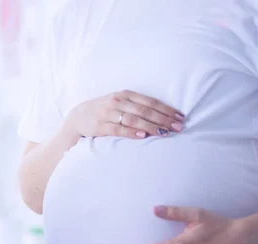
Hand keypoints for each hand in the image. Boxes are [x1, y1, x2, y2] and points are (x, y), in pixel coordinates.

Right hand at [66, 90, 184, 138]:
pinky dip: (132, 132)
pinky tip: (143, 135)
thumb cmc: (103, 110)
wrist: (78, 117)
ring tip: (164, 133)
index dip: (166, 109)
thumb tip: (162, 114)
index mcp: (124, 94)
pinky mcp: (100, 126)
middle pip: (145, 111)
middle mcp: (117, 102)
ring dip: (151, 126)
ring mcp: (108, 114)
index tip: (180, 117)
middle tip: (178, 127)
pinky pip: (119, 129)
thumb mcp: (119, 102)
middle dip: (163, 119)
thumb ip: (136, 105)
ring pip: (134, 119)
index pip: (150, 102)